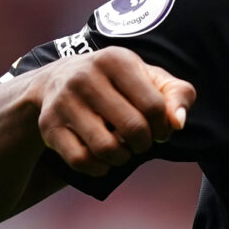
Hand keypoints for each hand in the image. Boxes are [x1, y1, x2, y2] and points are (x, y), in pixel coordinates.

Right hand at [29, 46, 195, 177]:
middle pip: (134, 129)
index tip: (159, 130)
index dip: (164, 127)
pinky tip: (102, 159)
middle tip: (141, 143)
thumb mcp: (148, 77)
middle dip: (144, 144)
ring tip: (123, 151)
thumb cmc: (115, 82)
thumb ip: (177, 93)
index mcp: (115, 60)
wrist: (54, 80)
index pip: (155, 106)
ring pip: (107, 148)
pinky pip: (81, 160)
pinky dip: (98, 168)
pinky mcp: (49, 125)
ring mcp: (64, 101)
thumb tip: (179, 122)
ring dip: (122, 158)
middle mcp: (86, 76)